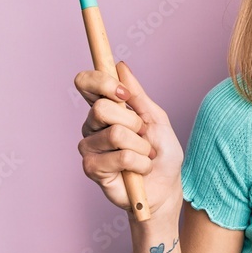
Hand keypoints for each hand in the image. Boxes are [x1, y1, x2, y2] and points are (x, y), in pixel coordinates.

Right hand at [75, 61, 183, 217]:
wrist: (166, 186)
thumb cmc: (161, 152)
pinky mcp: (92, 168)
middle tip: (142, 135)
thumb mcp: (156, 118)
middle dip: (133, 122)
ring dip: (141, 147)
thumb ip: (137, 95)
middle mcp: (92, 125)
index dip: (101, 82)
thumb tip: (120, 67)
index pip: (85, 83)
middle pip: (102, 109)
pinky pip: (120, 156)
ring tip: (144, 155)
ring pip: (115, 134)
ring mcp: (89, 147)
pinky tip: (139, 170)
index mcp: (105, 108)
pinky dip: (139, 163)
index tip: (123, 93)